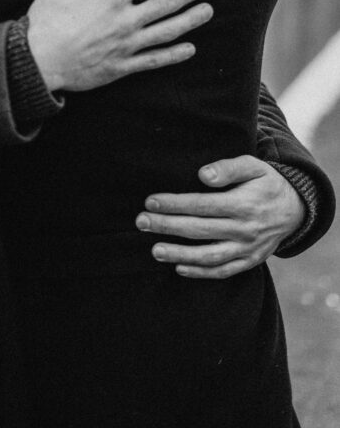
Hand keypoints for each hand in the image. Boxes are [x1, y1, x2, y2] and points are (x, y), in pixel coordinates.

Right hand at [26, 0, 213, 92]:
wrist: (36, 62)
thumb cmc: (46, 20)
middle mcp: (124, 21)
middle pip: (165, 3)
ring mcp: (125, 45)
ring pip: (166, 32)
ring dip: (190, 20)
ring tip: (208, 10)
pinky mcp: (121, 67)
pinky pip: (153, 61)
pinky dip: (173, 55)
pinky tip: (190, 49)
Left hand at [136, 155, 305, 278]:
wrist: (296, 209)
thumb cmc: (267, 182)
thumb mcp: (254, 166)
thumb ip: (228, 168)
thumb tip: (202, 175)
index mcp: (244, 204)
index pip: (203, 205)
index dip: (175, 204)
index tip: (150, 201)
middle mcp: (245, 229)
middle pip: (200, 230)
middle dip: (167, 227)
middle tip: (141, 222)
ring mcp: (247, 249)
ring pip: (209, 256)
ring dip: (180, 254)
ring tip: (155, 250)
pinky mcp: (249, 262)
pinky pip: (223, 271)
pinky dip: (200, 272)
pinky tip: (179, 268)